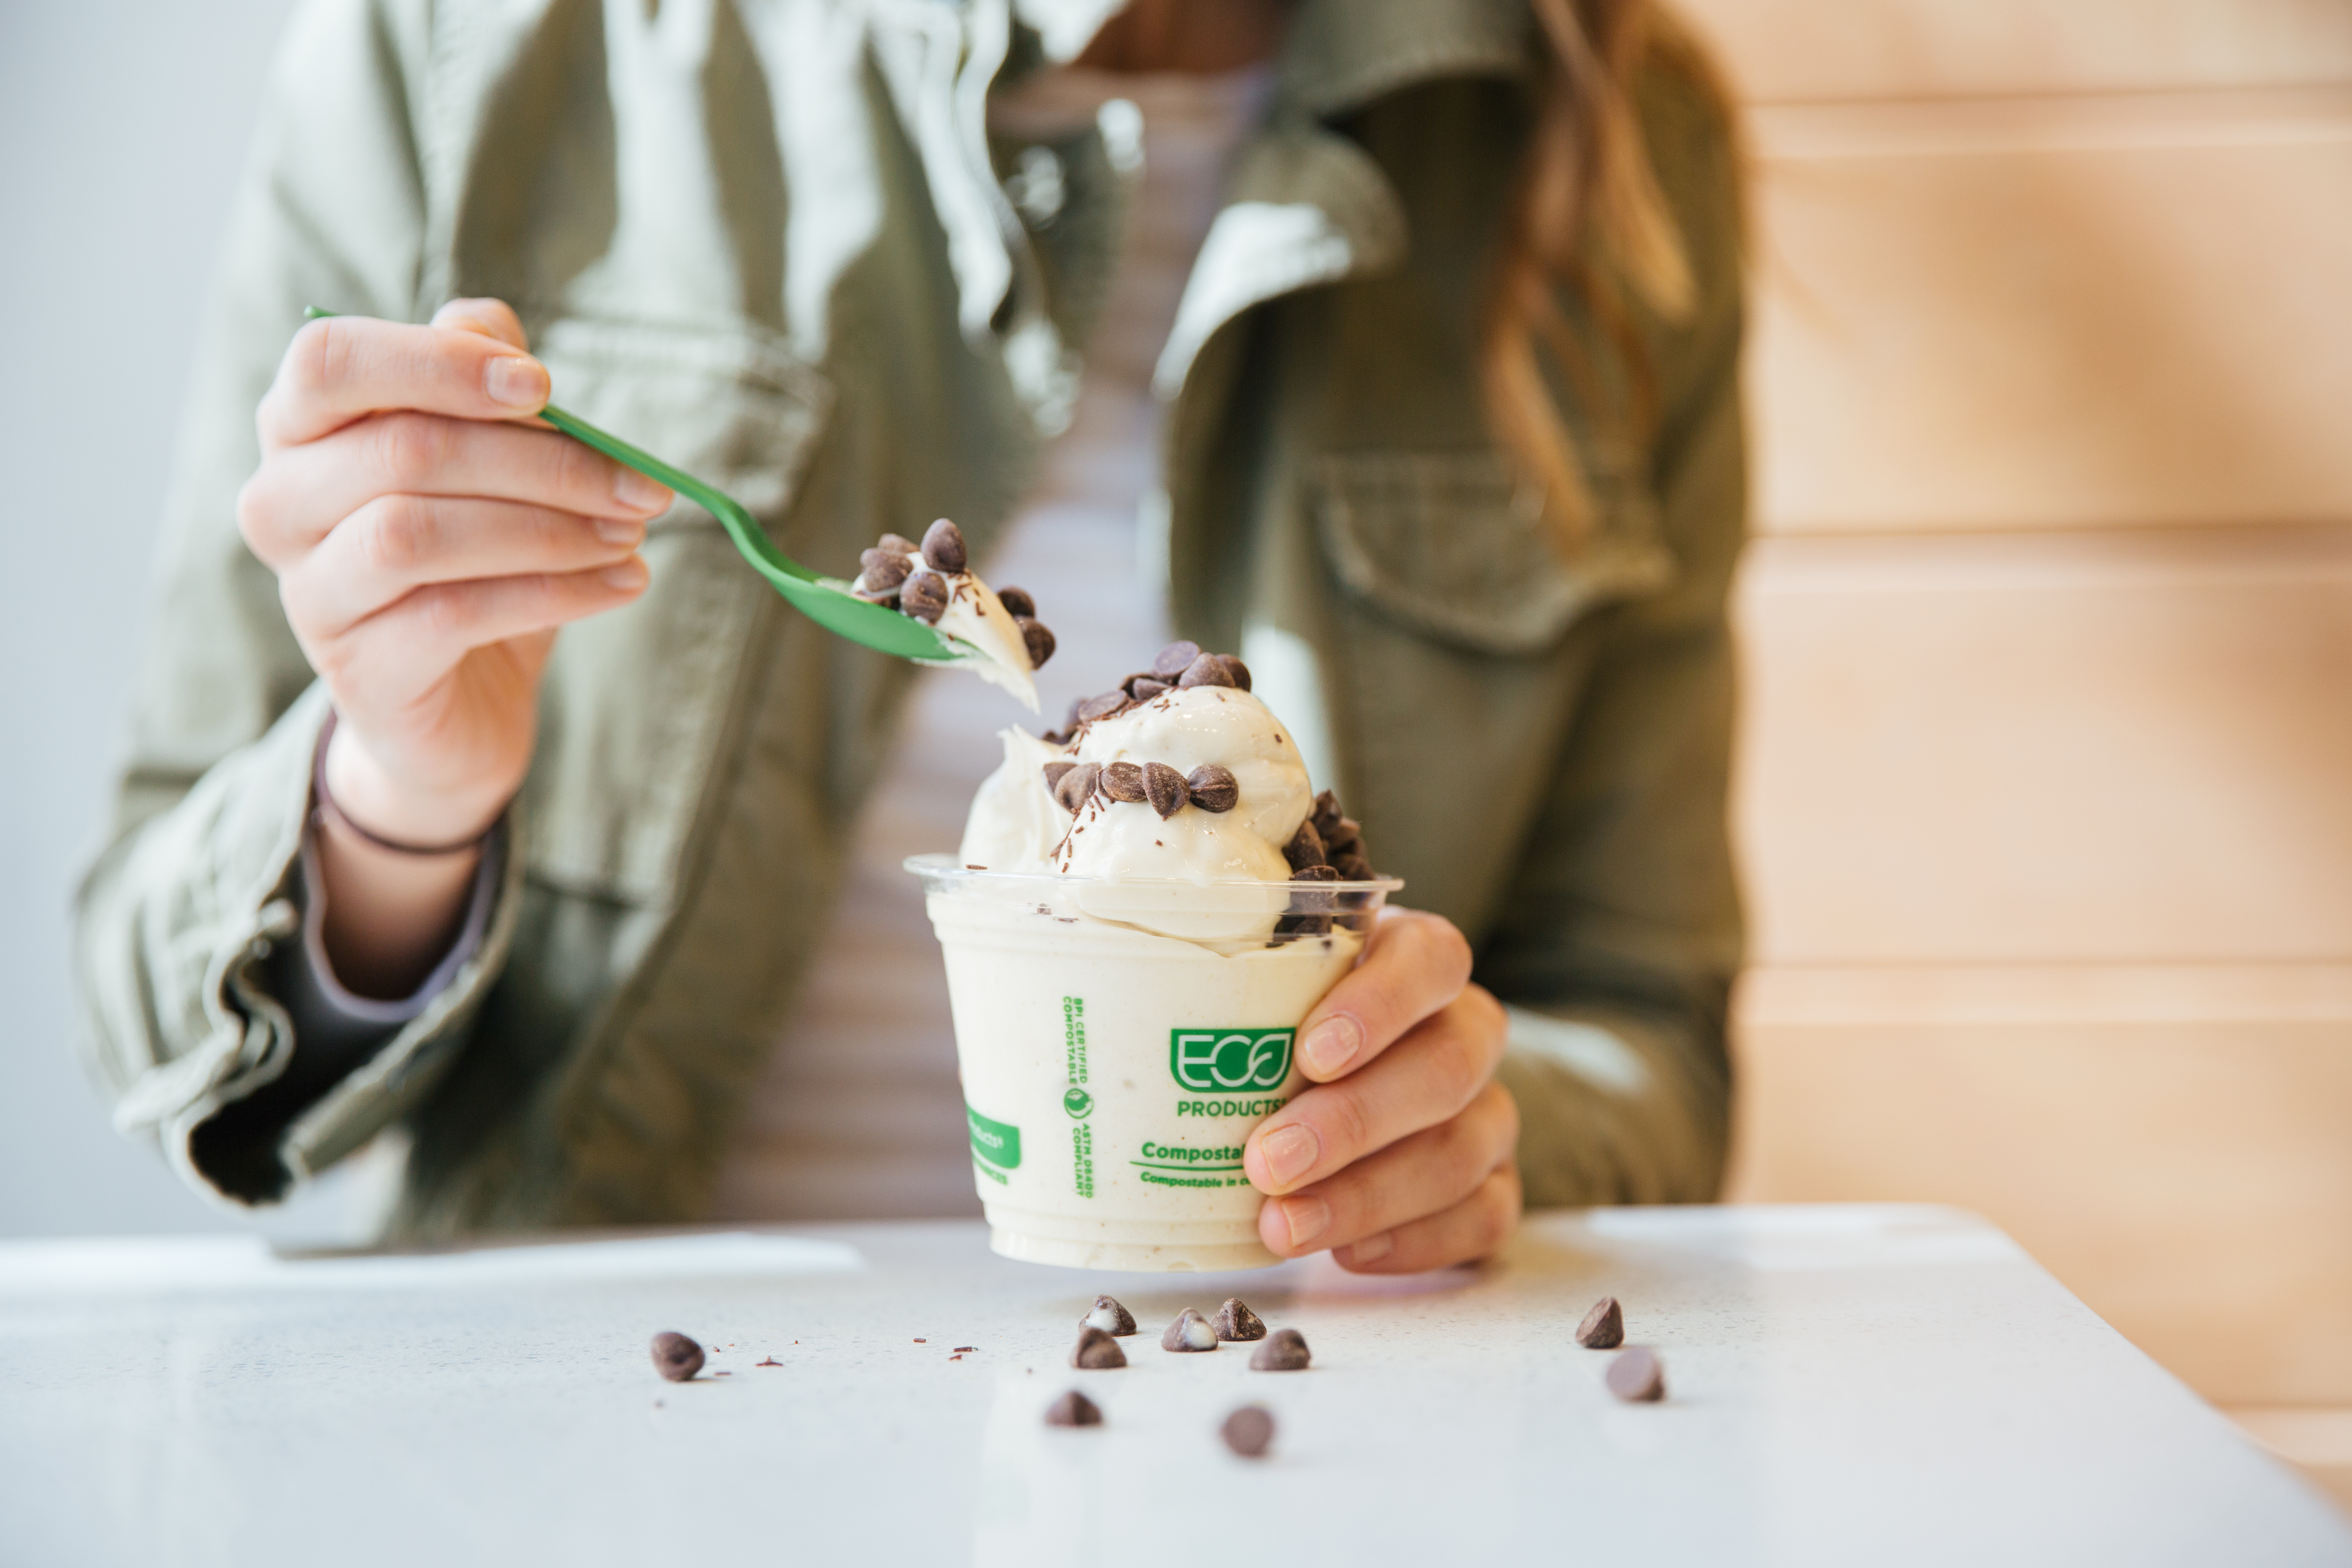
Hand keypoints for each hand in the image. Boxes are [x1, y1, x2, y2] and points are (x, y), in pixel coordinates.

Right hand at [237, 299, 670, 845]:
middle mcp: (280, 505)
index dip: (438, 362)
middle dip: (542, 461)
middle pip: (402, 450)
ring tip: (631, 537)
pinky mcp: (359, 671)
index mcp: (300, 431)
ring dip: (548, 529)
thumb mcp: (489, 461)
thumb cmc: (473, 558)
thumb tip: (493, 334)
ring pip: (418, 534)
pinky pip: (455, 614)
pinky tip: (624, 584)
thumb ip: (482, 382)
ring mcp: (310, 594)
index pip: (331, 361)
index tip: (544, 387)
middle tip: (640, 485)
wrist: (461, 703)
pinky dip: (555, 594)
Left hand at [1244, 908, 1519, 1271]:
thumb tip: (1100, 969)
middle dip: (1354, 1120)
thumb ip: (1210, 980)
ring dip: (1369, 1194)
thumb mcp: (1253, 989)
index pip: (1430, 960)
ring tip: (1283, 1226)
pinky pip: (1484, 1214)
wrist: (1339, 1100)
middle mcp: (1465, 1030)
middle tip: (1267, 1161)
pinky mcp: (1492, 1183)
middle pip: (1446, 1065)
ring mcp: (1485, 1111)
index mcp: (1415, 963)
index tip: (1308, 1054)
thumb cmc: (1278, 1031)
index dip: (1381, 1003)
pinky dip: (1418, 1240)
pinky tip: (1348, 1253)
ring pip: (1462, 1148)